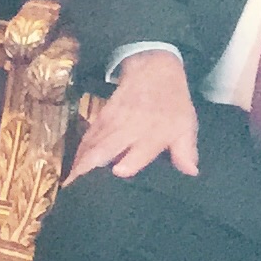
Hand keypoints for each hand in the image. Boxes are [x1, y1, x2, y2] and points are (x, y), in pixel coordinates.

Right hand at [68, 47, 200, 181]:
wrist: (152, 72)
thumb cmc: (172, 104)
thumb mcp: (186, 127)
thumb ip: (186, 151)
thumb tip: (190, 173)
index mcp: (152, 134)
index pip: (139, 151)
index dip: (129, 162)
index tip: (118, 173)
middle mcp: (128, 130)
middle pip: (104, 149)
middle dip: (88, 168)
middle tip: (76, 187)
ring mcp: (110, 123)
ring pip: (91, 144)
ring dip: (79, 162)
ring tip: (70, 181)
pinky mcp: (100, 118)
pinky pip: (87, 137)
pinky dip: (79, 151)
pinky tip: (74, 163)